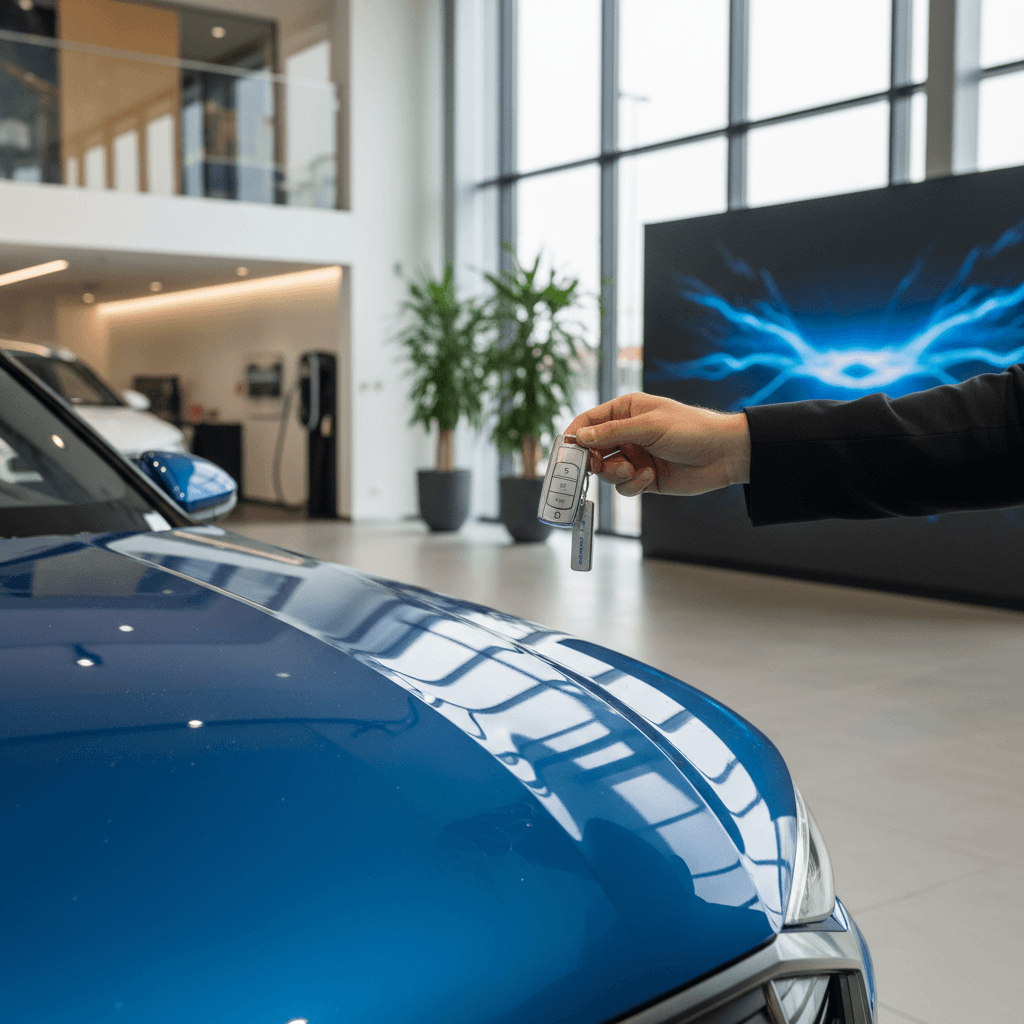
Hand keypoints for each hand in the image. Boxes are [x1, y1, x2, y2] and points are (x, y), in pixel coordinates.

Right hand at [565, 393, 750, 496]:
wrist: (724, 454)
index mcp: (626, 411)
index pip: (589, 422)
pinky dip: (631, 484)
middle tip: (595, 467)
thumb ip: (613, 432)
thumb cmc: (691, 429)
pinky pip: (623, 486)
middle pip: (592, 449)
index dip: (574, 435)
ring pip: (606, 471)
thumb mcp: (650, 426)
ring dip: (615, 473)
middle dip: (592, 460)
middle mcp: (626, 433)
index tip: (564, 451)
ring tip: (633, 470)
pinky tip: (647, 478)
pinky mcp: (643, 478)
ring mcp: (634, 456)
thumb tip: (579, 437)